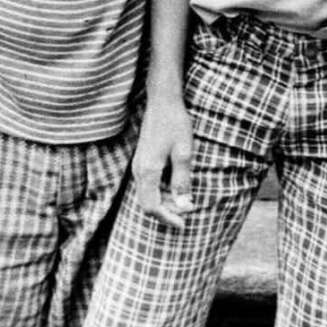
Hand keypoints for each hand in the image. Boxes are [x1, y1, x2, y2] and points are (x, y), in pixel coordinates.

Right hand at [131, 93, 194, 228]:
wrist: (162, 102)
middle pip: (147, 204)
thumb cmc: (175, 124)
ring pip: (147, 195)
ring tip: (185, 201)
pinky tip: (176, 188)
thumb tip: (184, 206)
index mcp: (147, 171)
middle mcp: (138, 171)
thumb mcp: (184, 153)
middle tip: (188, 211)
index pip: (151, 207)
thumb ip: (182, 181)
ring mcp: (138, 166)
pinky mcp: (142, 161)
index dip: (167, 218)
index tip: (184, 224)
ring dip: (164, 202)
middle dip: (167, 212)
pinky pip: (148, 185)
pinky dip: (161, 192)